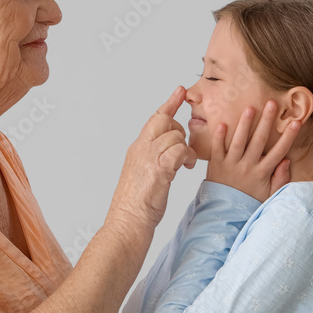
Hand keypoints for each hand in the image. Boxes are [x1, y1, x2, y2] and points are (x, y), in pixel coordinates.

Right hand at [108, 86, 197, 233]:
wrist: (127, 222)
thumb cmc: (136, 206)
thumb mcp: (143, 176)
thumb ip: (152, 160)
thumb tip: (166, 156)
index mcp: (137, 149)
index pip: (154, 119)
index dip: (169, 103)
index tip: (180, 90)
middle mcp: (140, 149)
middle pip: (164, 121)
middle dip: (180, 128)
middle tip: (183, 147)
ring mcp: (148, 157)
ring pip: (174, 135)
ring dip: (185, 148)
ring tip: (185, 164)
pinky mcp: (158, 169)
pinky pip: (178, 150)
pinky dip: (186, 156)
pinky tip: (186, 167)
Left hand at [206, 100, 300, 201]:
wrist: (224, 213)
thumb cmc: (248, 202)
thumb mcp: (268, 195)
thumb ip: (279, 179)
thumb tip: (287, 161)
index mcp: (262, 173)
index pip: (278, 151)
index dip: (288, 137)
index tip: (296, 122)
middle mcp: (247, 166)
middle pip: (259, 140)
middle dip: (266, 121)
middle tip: (272, 103)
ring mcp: (231, 164)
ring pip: (239, 141)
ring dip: (244, 124)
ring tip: (250, 108)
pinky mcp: (216, 165)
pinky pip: (217, 148)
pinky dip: (219, 136)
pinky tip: (222, 123)